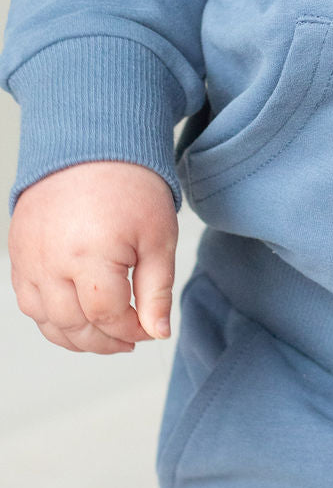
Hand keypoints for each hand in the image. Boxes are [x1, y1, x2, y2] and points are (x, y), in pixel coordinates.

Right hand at [8, 161, 177, 352]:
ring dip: (76, 336)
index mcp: (89, 254)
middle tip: (130, 339)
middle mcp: (51, 261)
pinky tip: (77, 316)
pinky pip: (29, 302)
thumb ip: (157, 291)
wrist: (92, 145)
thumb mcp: (159, 237)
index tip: (148, 328)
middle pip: (73, 326)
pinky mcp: (19, 254)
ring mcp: (29, 259)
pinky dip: (51, 318)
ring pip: (46, 321)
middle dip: (105, 341)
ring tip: (105, 333)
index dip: (130, 331)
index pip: (106, 316)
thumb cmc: (130, 185)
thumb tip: (158, 331)